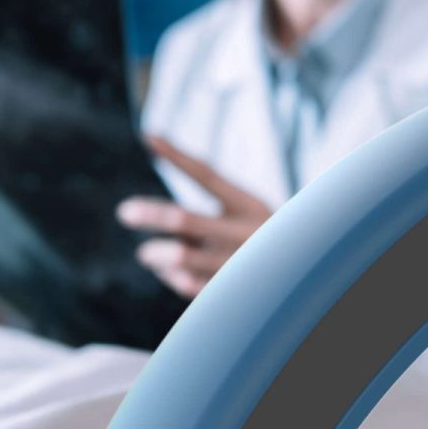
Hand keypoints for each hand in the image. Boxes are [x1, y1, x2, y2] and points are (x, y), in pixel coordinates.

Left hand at [115, 136, 272, 298]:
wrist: (302, 278)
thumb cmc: (259, 241)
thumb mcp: (243, 217)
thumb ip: (204, 216)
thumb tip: (159, 219)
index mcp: (248, 206)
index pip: (206, 175)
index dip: (176, 156)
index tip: (147, 136)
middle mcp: (245, 232)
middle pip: (187, 220)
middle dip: (151, 214)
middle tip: (125, 211)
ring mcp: (238, 264)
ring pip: (182, 258)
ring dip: (157, 254)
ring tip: (145, 254)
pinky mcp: (231, 292)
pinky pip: (188, 286)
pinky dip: (172, 277)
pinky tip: (167, 272)